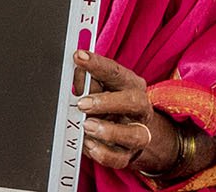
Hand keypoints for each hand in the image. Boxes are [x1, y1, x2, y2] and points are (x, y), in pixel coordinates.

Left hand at [74, 50, 179, 173]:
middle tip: (83, 103)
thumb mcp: (99, 86)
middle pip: (135, 102)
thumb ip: (86, 79)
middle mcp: (139, 109)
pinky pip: (119, 159)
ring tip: (86, 126)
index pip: (116, 72)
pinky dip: (102, 153)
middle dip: (107, 102)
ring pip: (134, 135)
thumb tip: (76, 72)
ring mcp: (137, 134)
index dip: (97, 64)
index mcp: (131, 86)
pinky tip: (87, 143)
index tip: (78, 57)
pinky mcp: (128, 155)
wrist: (132, 131)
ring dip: (108, 131)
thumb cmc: (110, 101)